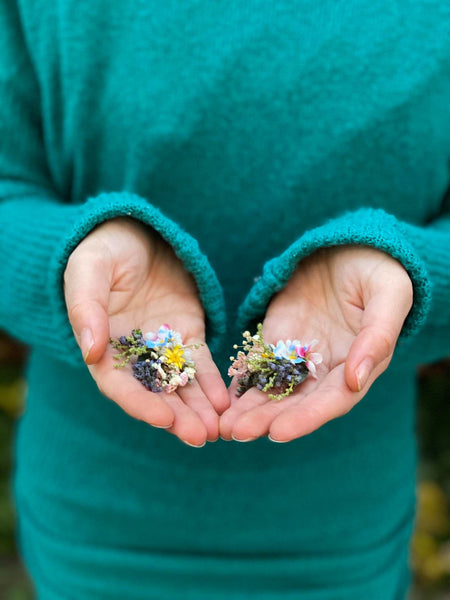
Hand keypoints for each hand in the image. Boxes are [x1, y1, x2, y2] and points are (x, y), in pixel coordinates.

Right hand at [64, 217, 228, 446]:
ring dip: (199, 409)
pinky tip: (227, 401)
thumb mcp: (88, 272)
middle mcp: (134, 356)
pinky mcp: (188, 335)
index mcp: (104, 347)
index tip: (163, 420)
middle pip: (155, 394)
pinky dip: (213, 383)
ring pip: (182, 386)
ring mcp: (163, 347)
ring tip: (220, 429)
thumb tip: (89, 350)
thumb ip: (87, 309)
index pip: (120, 385)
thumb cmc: (102, 251)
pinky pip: (202, 363)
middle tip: (200, 437)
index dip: (140, 404)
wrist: (134, 232)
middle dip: (177, 417)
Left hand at [220, 246, 412, 441]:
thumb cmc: (377, 269)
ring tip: (222, 427)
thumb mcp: (388, 294)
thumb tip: (357, 379)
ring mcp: (301, 356)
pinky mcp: (279, 340)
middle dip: (267, 420)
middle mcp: (329, 369)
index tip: (279, 433)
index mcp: (360, 364)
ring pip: (274, 390)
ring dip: (249, 410)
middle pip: (297, 403)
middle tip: (236, 433)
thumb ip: (377, 336)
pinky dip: (241, 383)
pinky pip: (258, 365)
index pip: (333, 400)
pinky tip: (221, 398)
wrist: (349, 246)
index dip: (307, 418)